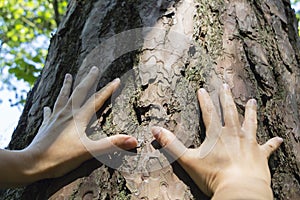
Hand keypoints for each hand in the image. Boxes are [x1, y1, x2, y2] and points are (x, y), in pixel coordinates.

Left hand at [0, 67, 136, 187]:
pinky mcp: (46, 126)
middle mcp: (67, 114)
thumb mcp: (90, 151)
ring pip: (62, 97)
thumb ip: (111, 144)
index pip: (97, 100)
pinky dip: (50, 108)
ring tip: (68, 75)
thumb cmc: (61, 158)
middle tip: (94, 68)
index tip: (116, 79)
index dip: (108, 90)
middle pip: (79, 92)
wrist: (33, 163)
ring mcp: (55, 118)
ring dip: (67, 86)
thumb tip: (133, 140)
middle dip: (88, 80)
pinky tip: (48, 106)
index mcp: (78, 118)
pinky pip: (49, 113)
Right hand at [151, 84, 282, 198]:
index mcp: (216, 134)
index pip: (209, 112)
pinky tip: (280, 139)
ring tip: (252, 101)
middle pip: (230, 111)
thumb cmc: (213, 175)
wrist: (239, 189)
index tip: (203, 89)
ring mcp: (249, 143)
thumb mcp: (187, 159)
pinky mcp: (260, 155)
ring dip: (251, 111)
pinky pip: (268, 147)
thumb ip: (171, 144)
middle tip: (226, 86)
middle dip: (227, 98)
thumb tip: (154, 130)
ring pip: (251, 122)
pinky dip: (273, 143)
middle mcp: (234, 134)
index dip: (205, 100)